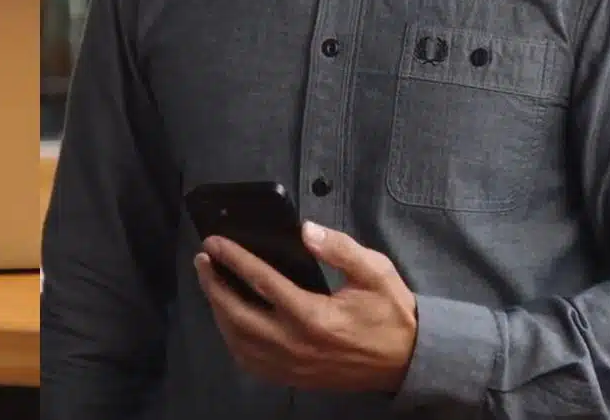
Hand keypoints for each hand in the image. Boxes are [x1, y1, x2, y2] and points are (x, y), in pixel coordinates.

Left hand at [195, 222, 417, 394]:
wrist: (407, 361)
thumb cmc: (391, 314)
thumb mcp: (375, 271)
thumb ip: (340, 248)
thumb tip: (305, 231)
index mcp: (314, 316)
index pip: (262, 282)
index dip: (234, 259)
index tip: (215, 242)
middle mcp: (295, 344)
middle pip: (237, 314)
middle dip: (213, 285)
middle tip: (203, 260)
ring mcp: (291, 365)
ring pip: (238, 341)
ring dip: (218, 311)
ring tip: (211, 285)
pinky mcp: (293, 377)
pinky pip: (250, 362)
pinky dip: (232, 340)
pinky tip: (229, 321)